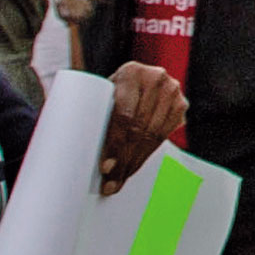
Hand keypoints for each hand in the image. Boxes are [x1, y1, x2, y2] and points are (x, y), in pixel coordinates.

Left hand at [99, 65, 184, 191]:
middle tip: (110, 181)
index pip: (124, 115)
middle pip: (139, 129)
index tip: (105, 166)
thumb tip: (73, 152)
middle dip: (124, 159)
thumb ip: (92, 113)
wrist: (135, 81)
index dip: (115, 144)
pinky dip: (147, 154)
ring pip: (152, 136)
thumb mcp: (102, 94)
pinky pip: (163, 137)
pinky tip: (134, 165)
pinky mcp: (180, 105)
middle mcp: (155, 78)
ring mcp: (172, 91)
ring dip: (134, 161)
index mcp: (131, 73)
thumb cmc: (111, 91)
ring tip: (119, 179)